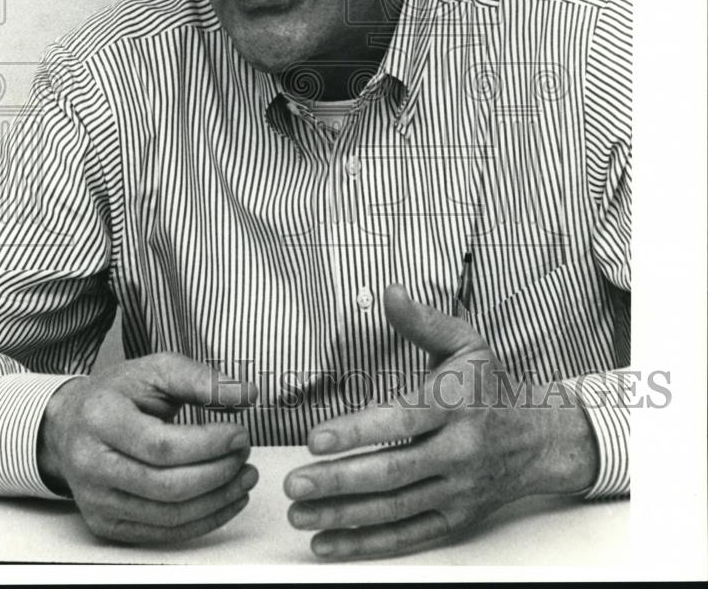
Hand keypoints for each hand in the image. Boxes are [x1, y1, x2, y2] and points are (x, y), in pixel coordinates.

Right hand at [37, 353, 258, 543]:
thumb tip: (247, 394)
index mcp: (101, 418)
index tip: (240, 434)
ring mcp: (95, 500)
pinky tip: (225, 499)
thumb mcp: (157, 369)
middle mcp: (91, 464)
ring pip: (167, 515)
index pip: (161, 445)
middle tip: (245, 454)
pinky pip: (161, 532)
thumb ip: (202, 380)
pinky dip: (202, 520)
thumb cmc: (118, 393)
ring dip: (217, 500)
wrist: (71, 423)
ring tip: (244, 476)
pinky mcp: (105, 524)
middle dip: (217, 473)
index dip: (208, 444)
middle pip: (166, 485)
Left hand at [284, 284, 598, 559]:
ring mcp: (457, 490)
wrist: (540, 438)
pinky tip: (328, 541)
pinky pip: (406, 537)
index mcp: (454, 405)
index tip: (315, 439)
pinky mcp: (455, 518)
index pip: (401, 422)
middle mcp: (458, 451)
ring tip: (299, 513)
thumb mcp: (465, 344)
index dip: (357, 431)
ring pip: (394, 509)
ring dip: (342, 515)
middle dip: (338, 481)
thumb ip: (422, 321)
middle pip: (392, 472)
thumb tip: (388, 291)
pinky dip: (366, 543)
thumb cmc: (491, 386)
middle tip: (294, 483)